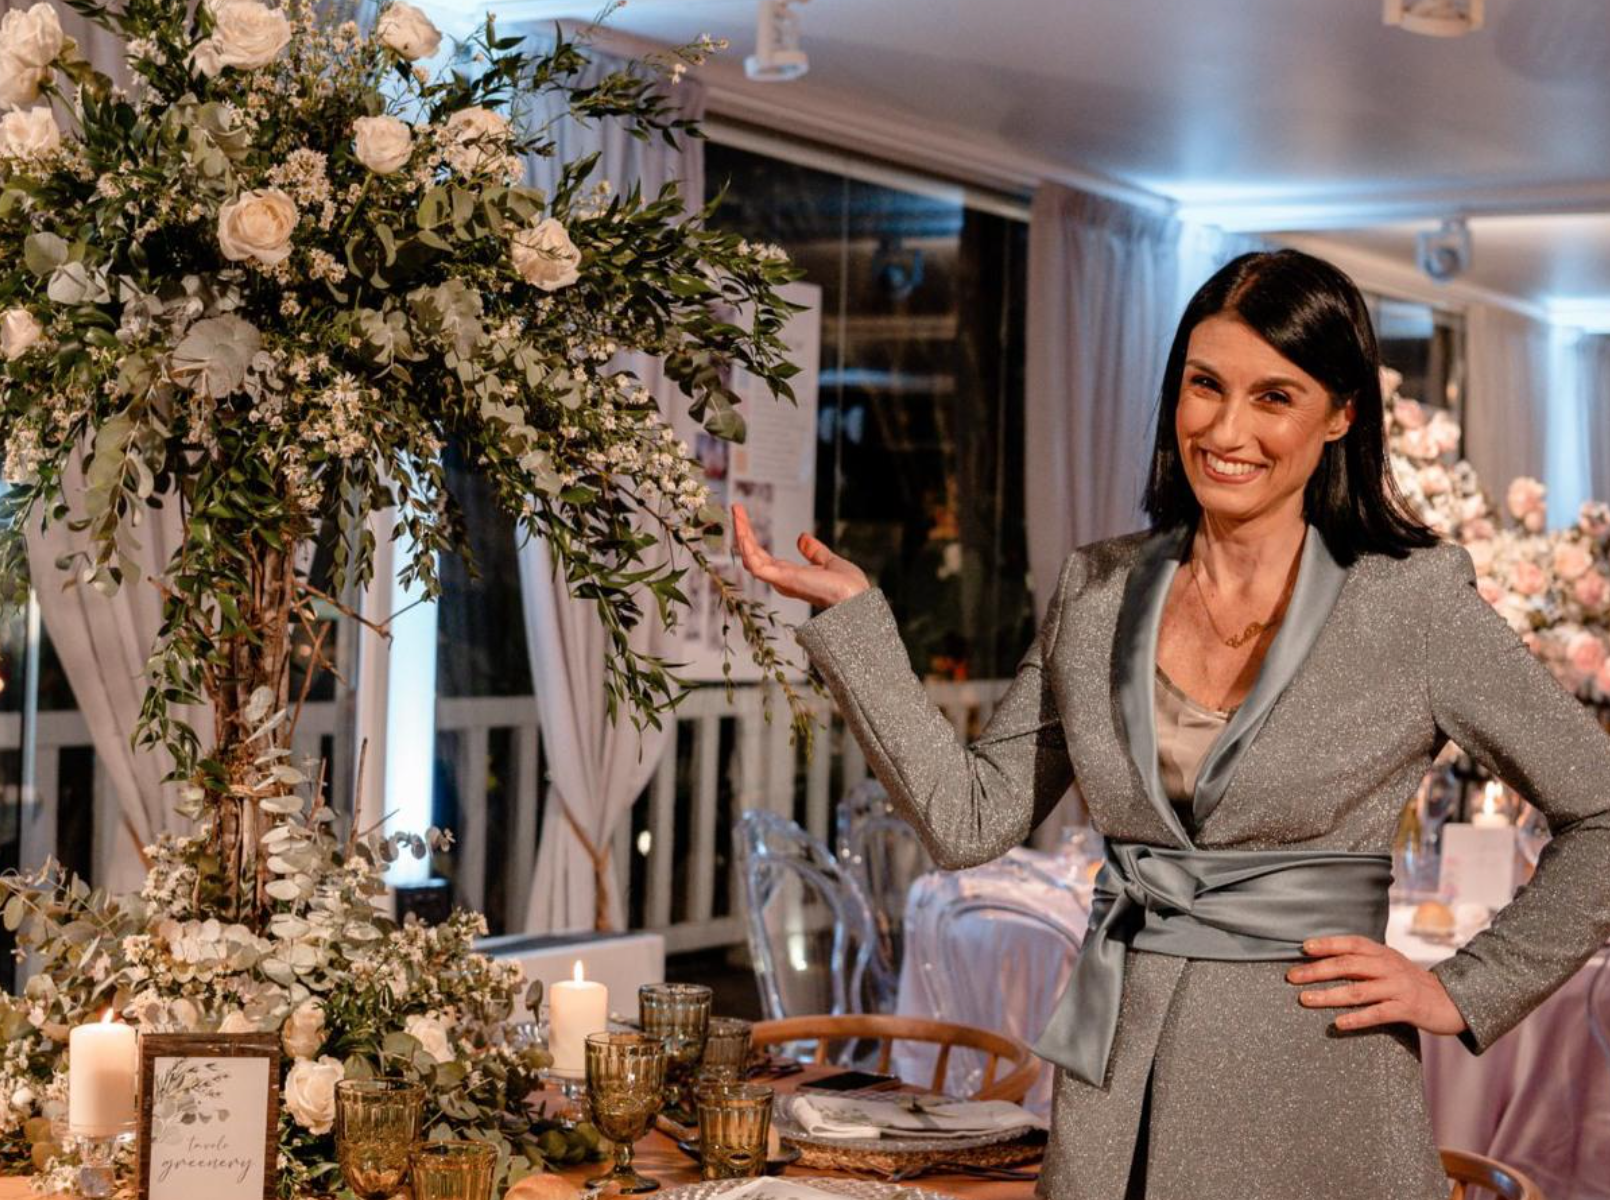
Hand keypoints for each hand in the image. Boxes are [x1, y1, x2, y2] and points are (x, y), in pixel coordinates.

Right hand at [731, 503, 869, 607]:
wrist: (857, 599)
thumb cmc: (848, 587)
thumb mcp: (828, 561)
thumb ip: (814, 551)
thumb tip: (802, 537)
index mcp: (790, 575)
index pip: (763, 555)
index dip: (752, 537)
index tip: (745, 517)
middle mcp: (781, 579)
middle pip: (752, 554)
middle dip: (743, 531)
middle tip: (736, 508)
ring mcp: (780, 580)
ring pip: (751, 558)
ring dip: (742, 534)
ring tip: (737, 513)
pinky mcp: (783, 580)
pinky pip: (758, 566)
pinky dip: (748, 550)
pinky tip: (743, 533)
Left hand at [1287, 935, 1467, 1035]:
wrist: (1453, 1001)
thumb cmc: (1411, 983)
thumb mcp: (1390, 965)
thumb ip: (1365, 962)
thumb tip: (1326, 960)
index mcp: (1383, 953)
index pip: (1351, 943)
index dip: (1327, 944)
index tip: (1303, 948)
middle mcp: (1389, 966)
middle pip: (1348, 965)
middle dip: (1317, 970)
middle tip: (1292, 977)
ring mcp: (1398, 987)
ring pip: (1358, 990)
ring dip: (1328, 995)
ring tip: (1305, 1000)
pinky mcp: (1407, 1009)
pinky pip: (1378, 1013)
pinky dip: (1357, 1018)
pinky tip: (1338, 1023)